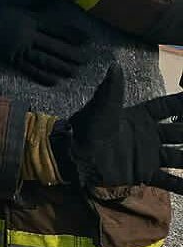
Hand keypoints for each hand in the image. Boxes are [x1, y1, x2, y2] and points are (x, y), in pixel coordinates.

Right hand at [0, 2, 87, 85]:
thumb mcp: (19, 9)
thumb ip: (36, 13)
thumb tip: (53, 13)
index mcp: (30, 20)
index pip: (56, 29)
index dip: (72, 35)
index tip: (86, 40)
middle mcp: (28, 35)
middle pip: (53, 46)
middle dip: (70, 54)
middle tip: (85, 60)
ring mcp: (20, 49)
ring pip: (44, 60)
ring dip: (60, 67)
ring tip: (74, 72)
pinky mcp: (12, 59)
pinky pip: (29, 69)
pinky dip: (42, 76)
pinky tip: (54, 81)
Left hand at [50, 63, 182, 191]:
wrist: (74, 157)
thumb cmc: (87, 129)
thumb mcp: (102, 109)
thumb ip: (112, 90)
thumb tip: (115, 65)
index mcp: (139, 117)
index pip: (167, 108)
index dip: (182, 103)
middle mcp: (148, 136)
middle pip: (180, 132)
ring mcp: (148, 155)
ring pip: (181, 157)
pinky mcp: (144, 174)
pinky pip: (170, 180)